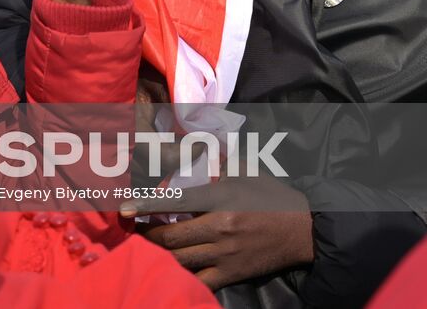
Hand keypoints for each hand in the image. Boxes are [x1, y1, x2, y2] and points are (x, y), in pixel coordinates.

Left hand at [123, 177, 313, 289]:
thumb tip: (193, 145)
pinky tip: (172, 269)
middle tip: (134, 231)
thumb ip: (217, 160)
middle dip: (145, 236)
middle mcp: (219, 227)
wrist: (304, 230)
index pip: (175, 201)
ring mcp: (225, 254)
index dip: (144, 206)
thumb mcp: (244, 171)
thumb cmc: (271, 196)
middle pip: (170, 238)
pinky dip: (182, 276)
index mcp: (220, 198)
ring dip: (159, 255)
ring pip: (180, 260)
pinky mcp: (233, 273)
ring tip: (148, 248)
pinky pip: (200, 280)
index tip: (122, 209)